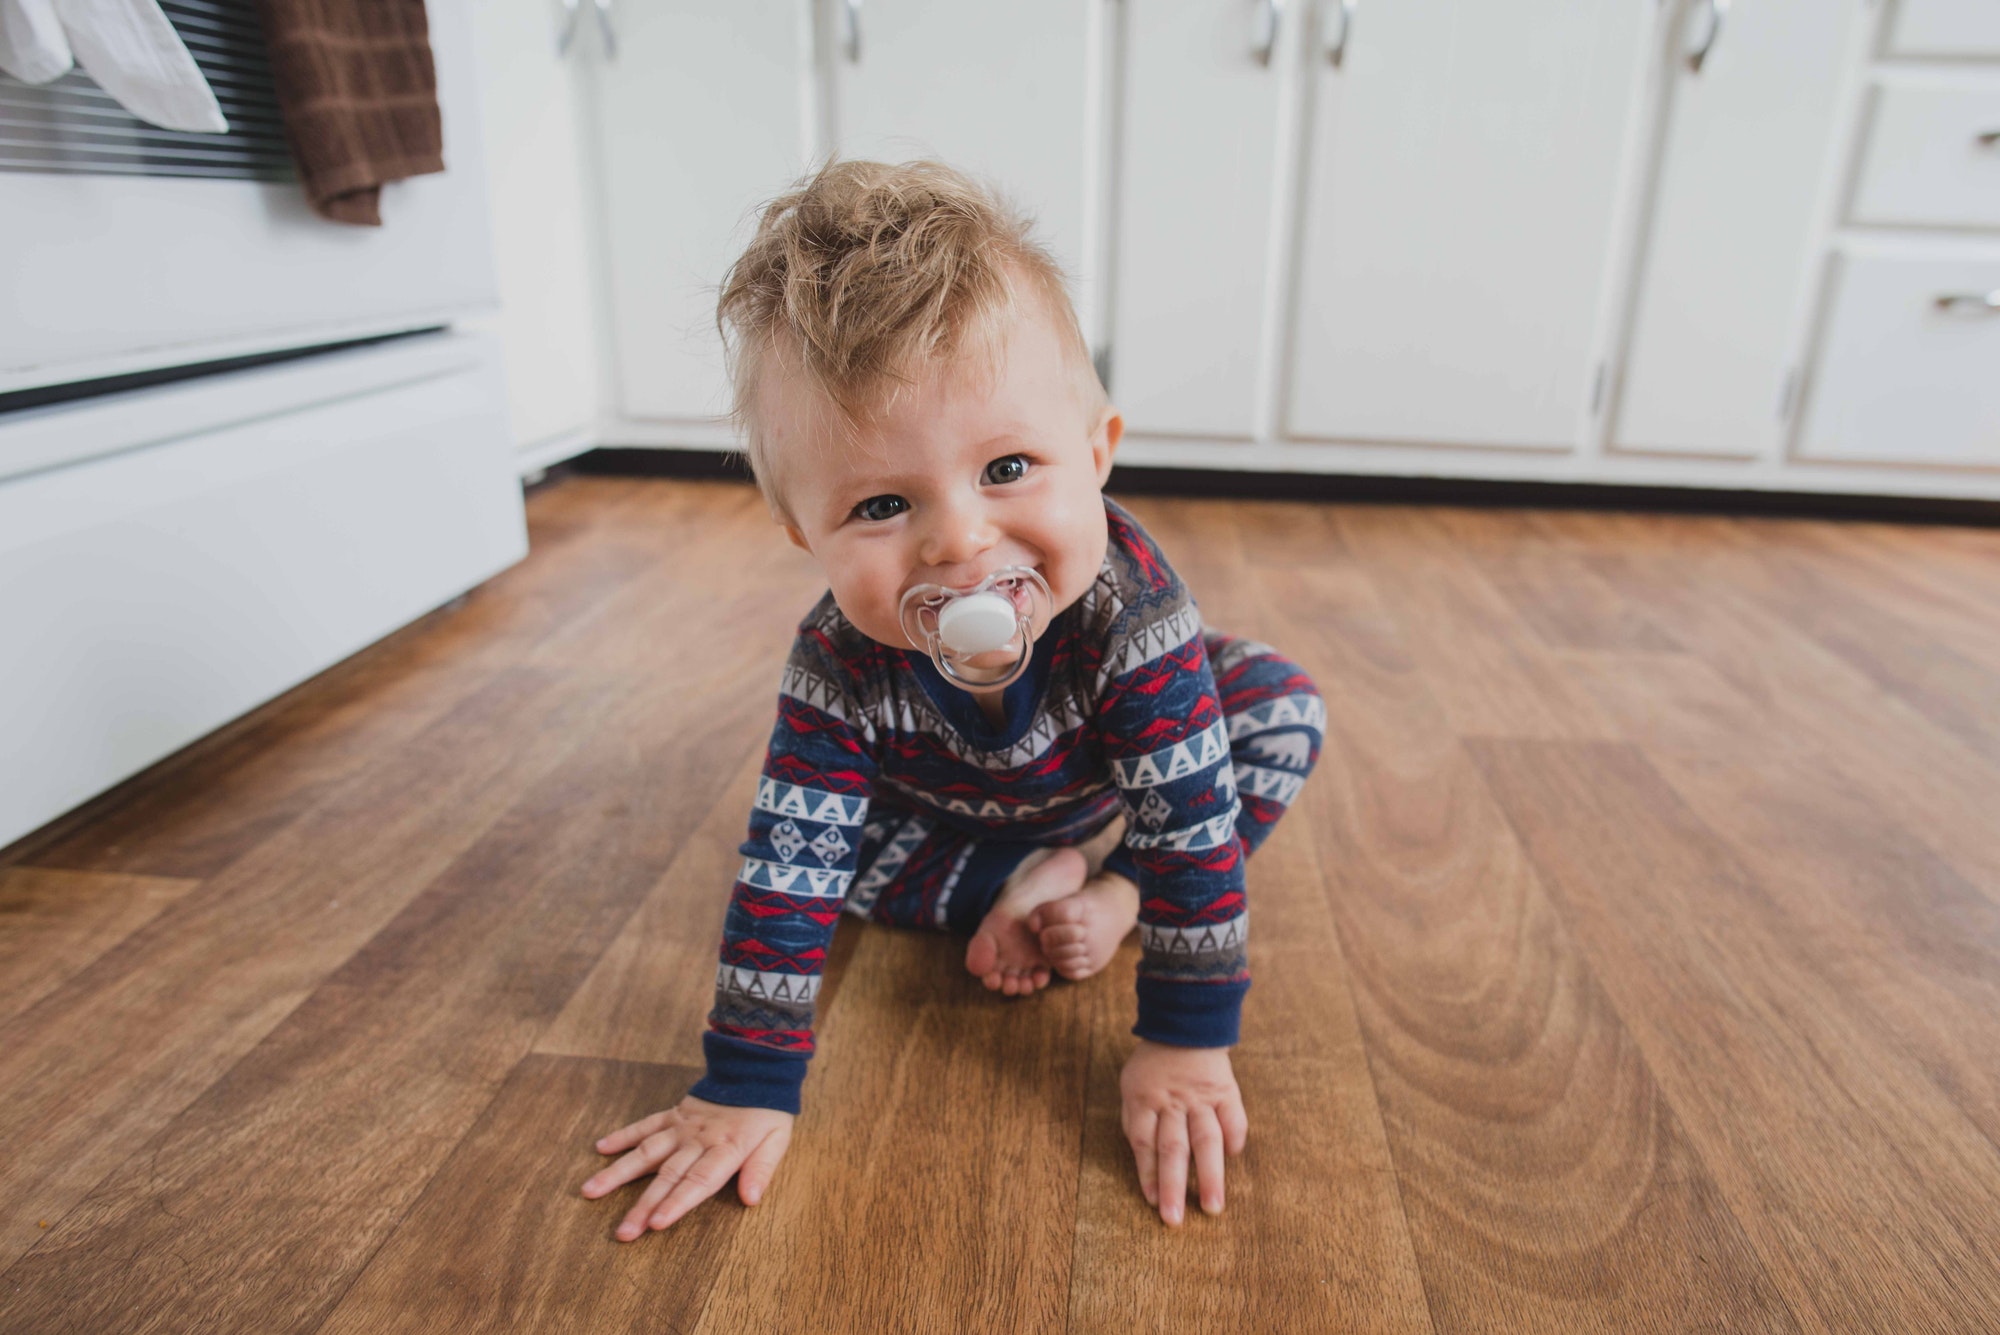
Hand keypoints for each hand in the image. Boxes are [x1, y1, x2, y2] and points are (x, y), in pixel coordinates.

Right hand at [580, 1095, 793, 1240]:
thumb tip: (751, 1200)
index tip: (655, 1225)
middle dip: (643, 1206)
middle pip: (668, 1176)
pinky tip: (601, 1148)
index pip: (699, 1181)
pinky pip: (645, 1125)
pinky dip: (623, 1135)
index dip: (677, 1203)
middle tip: (622, 1232)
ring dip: (618, 1173)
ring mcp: (682, 1126)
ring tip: (590, 1191)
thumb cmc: (767, 1111)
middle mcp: (698, 1139)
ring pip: (646, 1151)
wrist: (755, 1068)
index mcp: (726, 1148)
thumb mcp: (777, 1140)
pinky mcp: (673, 1114)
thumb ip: (762, 1169)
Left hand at [1119, 1040, 1247, 1225]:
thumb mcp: (1132, 1086)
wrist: (1185, 1025)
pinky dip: (1234, 1139)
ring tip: (1213, 1206)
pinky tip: (1233, 1158)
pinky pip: (1234, 1118)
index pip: (1144, 1142)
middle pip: (1172, 1147)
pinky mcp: (1226, 1090)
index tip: (1153, 1202)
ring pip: (1206, 1139)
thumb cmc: (1154, 1067)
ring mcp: (1201, 1097)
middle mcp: (1173, 1102)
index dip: (1147, 1173)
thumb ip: (1136, 1122)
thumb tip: (1144, 1164)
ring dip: (1209, 1175)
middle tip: (1174, 1219)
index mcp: (1144, 1100)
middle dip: (1173, 1186)